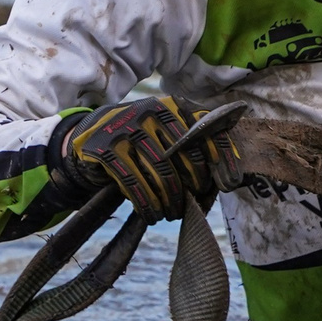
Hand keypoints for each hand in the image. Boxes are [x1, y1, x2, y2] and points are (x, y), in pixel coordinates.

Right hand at [51, 95, 242, 218]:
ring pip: (159, 170)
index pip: (206, 129)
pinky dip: (146, 203)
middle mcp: (149, 111)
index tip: (229, 184)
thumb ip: (195, 143)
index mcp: (171, 105)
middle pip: (183, 154)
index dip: (223, 157)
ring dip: (170, 198)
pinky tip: (152, 215)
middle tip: (195, 203)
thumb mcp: (167, 132)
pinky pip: (133, 182)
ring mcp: (125, 128)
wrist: (92, 133)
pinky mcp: (105, 148)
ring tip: (173, 213)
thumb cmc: (142, 139)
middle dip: (194, 184)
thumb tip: (228, 176)